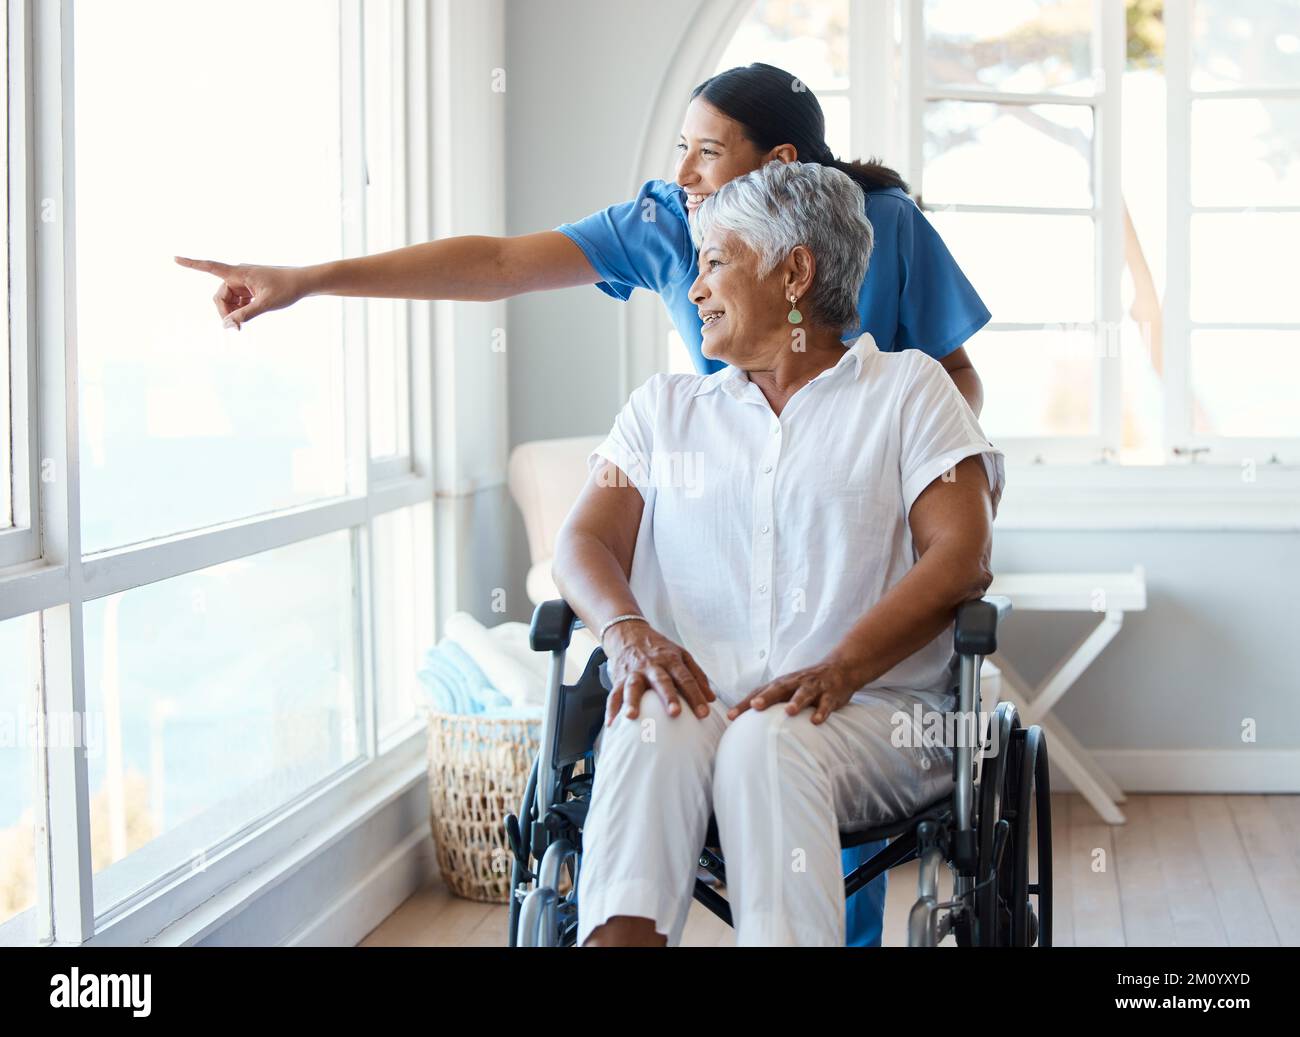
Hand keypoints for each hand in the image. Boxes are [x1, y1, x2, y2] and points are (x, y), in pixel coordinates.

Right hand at [173, 256, 308, 329]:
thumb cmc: (287, 289)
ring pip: (229, 301)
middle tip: (235, 328)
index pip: (211, 267)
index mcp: (240, 272)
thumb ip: (245, 315)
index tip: (175, 258)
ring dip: (234, 313)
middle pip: (220, 296)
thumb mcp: (265, 304)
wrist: (304, 283)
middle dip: (224, 312)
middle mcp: (239, 275)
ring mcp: (245, 282)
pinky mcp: (250, 289)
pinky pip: (238, 301)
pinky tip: (250, 316)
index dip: (192, 264)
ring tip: (245, 323)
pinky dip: (241, 311)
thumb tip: (226, 325)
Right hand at [603, 622, 715, 726]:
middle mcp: (652, 666)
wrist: (629, 633)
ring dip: (632, 701)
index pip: (686, 678)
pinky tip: (612, 724)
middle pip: (661, 681)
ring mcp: (634, 673)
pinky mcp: (619, 679)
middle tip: (675, 713)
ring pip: (633, 686)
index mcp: (671, 660)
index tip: (704, 713)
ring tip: (632, 716)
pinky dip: (611, 709)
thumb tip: (712, 699)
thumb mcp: (681, 655)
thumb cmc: (659, 649)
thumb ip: (697, 676)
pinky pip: (614, 694)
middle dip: (668, 697)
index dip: (696, 695)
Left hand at [727, 660, 857, 724]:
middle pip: (778, 689)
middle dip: (766, 697)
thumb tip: (744, 720)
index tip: (730, 716)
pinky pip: (826, 704)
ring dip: (796, 702)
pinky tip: (815, 721)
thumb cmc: (805, 684)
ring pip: (803, 694)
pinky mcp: (830, 694)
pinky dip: (821, 712)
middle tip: (754, 706)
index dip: (745, 703)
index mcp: (781, 683)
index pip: (759, 692)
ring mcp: (813, 687)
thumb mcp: (786, 689)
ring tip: (789, 712)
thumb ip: (769, 701)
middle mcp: (795, 683)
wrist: (840, 669)